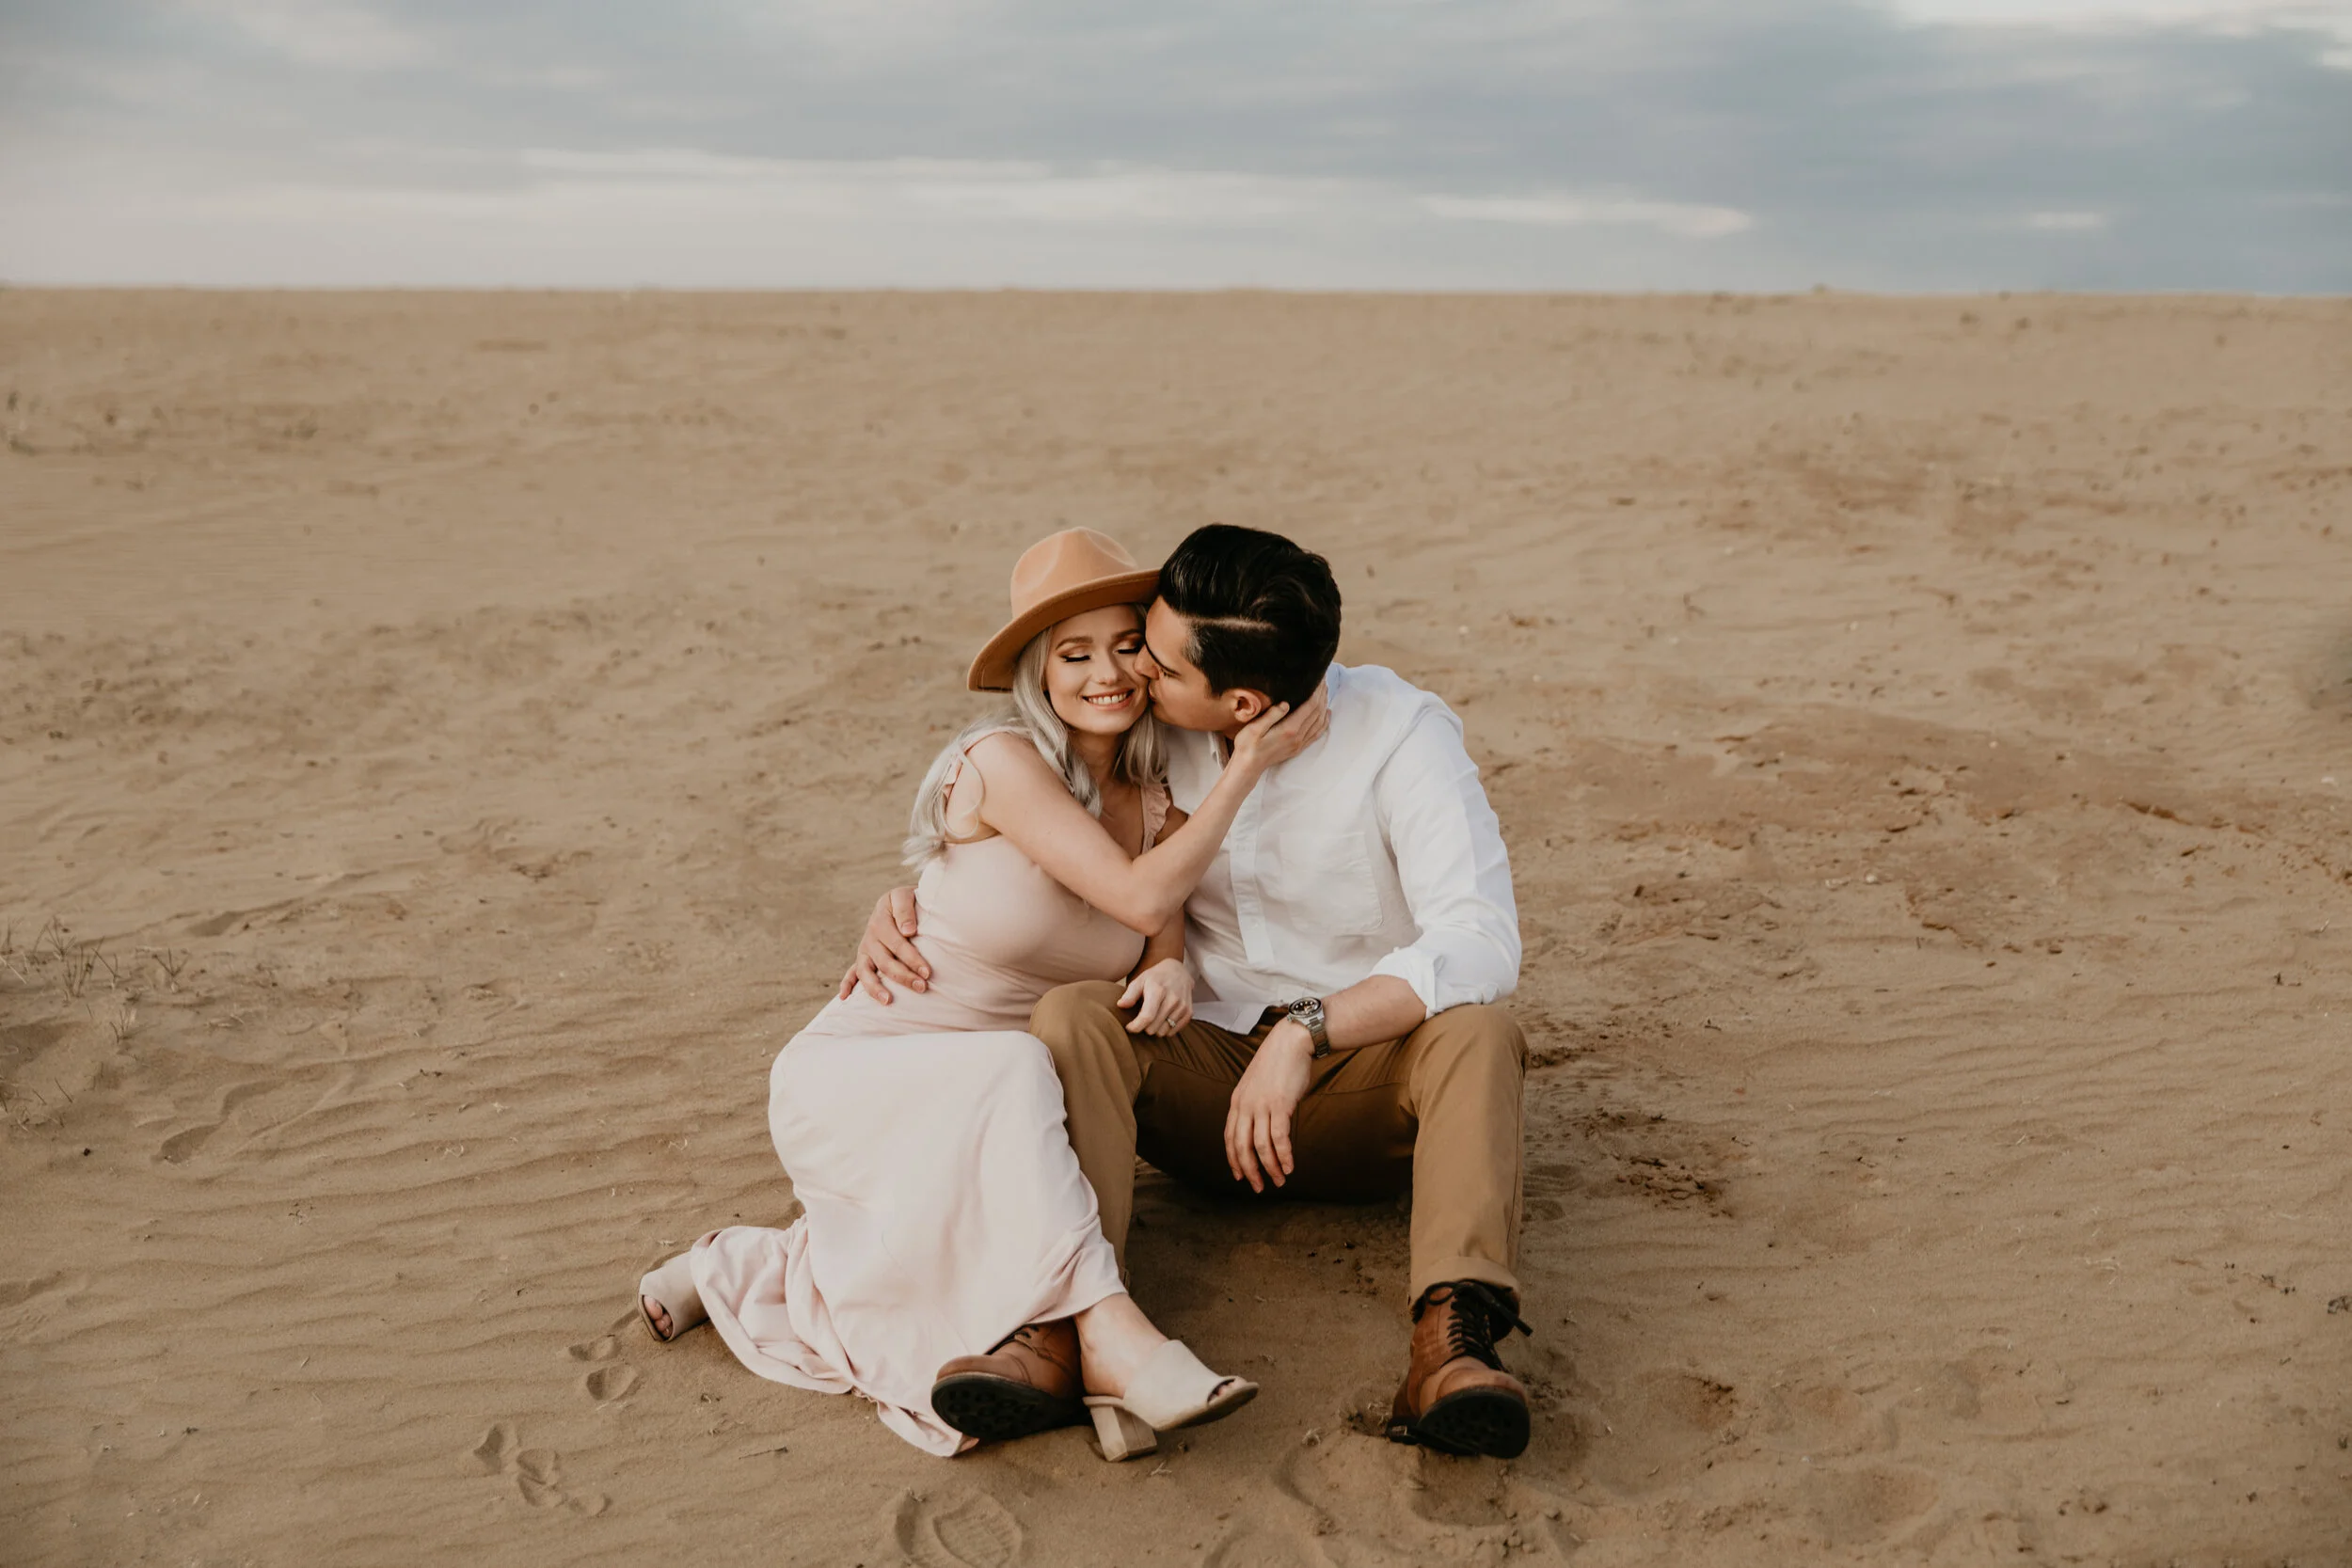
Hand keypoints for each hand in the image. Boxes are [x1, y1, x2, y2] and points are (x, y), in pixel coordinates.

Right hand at [837, 886, 926, 1003]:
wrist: (898, 901)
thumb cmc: (906, 900)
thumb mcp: (904, 895)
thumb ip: (905, 910)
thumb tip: (908, 931)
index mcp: (880, 921)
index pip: (898, 944)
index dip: (912, 959)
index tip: (927, 972)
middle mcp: (870, 937)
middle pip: (884, 961)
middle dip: (903, 976)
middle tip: (922, 987)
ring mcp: (864, 949)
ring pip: (865, 971)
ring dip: (875, 988)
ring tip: (887, 1001)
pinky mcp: (862, 958)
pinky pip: (852, 972)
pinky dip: (846, 985)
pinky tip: (844, 998)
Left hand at [1117, 959, 1193, 1035]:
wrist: (1178, 971)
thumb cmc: (1155, 978)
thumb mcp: (1140, 980)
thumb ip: (1130, 994)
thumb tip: (1120, 1005)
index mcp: (1158, 990)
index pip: (1147, 1016)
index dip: (1136, 1026)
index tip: (1129, 1027)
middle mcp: (1172, 999)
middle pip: (1153, 1028)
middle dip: (1144, 1027)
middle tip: (1142, 1018)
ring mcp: (1182, 1006)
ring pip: (1163, 1032)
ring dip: (1155, 1028)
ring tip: (1153, 1018)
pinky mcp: (1188, 1012)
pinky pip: (1173, 1031)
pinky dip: (1166, 1029)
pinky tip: (1162, 1019)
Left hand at [1225, 1021, 1314, 1191]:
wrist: (1292, 1041)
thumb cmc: (1279, 1062)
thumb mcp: (1258, 1085)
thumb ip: (1256, 1104)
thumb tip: (1262, 1125)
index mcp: (1237, 1101)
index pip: (1229, 1137)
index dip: (1233, 1159)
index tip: (1240, 1175)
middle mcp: (1245, 1105)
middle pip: (1241, 1146)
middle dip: (1249, 1171)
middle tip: (1258, 1187)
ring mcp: (1261, 1105)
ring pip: (1260, 1146)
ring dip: (1270, 1168)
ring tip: (1279, 1181)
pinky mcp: (1280, 1105)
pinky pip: (1279, 1138)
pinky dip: (1283, 1156)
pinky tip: (1289, 1167)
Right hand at [1227, 686, 1329, 775]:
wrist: (1248, 766)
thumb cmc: (1247, 745)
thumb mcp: (1254, 728)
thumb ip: (1271, 715)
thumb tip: (1285, 703)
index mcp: (1289, 729)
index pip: (1310, 706)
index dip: (1317, 691)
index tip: (1319, 679)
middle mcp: (1298, 737)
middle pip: (1317, 712)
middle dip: (1322, 695)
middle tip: (1324, 680)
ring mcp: (1299, 743)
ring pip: (1319, 722)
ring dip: (1324, 705)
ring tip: (1325, 691)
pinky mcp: (1298, 748)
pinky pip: (1317, 733)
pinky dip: (1325, 722)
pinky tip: (1326, 714)